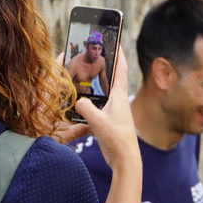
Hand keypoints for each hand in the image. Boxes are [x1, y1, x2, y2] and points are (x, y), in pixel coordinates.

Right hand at [71, 48, 138, 170]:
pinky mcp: (110, 123)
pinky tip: (82, 103)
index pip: (121, 69)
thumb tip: (77, 101)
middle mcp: (119, 102)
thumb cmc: (116, 140)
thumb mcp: (98, 121)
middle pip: (113, 78)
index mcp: (119, 97)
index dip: (119, 53)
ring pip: (105, 93)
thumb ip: (85, 108)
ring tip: (86, 75)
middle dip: (106, 65)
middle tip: (97, 54)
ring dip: (97, 84)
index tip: (116, 40)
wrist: (125, 162)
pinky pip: (99, 106)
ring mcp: (115, 113)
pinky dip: (92, 101)